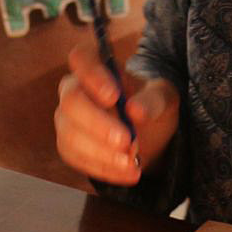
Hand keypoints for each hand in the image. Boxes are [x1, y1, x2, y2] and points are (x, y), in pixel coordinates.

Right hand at [54, 46, 179, 184]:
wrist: (149, 134)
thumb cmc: (151, 105)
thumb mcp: (164, 98)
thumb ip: (152, 100)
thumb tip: (135, 110)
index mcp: (97, 67)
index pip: (81, 58)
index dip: (92, 75)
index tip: (113, 96)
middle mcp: (75, 90)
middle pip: (71, 102)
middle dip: (98, 124)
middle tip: (127, 141)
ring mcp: (67, 119)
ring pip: (70, 135)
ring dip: (102, 153)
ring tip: (132, 163)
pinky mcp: (68, 146)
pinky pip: (76, 158)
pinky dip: (103, 168)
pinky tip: (127, 172)